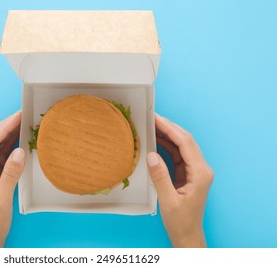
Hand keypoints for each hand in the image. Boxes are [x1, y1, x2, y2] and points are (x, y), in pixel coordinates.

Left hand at [0, 111, 25, 246]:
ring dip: (9, 134)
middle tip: (22, 114)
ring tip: (23, 122)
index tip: (17, 116)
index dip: (4, 127)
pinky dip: (11, 146)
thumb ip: (11, 174)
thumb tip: (19, 151)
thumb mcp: (2, 198)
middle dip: (6, 126)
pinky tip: (20, 139)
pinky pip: (1, 155)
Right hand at [147, 114, 213, 246]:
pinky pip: (177, 155)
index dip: (170, 129)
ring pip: (182, 146)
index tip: (156, 118)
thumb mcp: (168, 200)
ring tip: (152, 126)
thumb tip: (151, 154)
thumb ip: (160, 177)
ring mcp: (196, 170)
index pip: (185, 143)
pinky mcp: (189, 173)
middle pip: (185, 141)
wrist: (187, 235)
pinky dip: (166, 146)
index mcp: (200, 173)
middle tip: (152, 118)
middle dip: (169, 128)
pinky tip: (156, 141)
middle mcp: (201, 168)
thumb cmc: (180, 221)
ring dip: (167, 135)